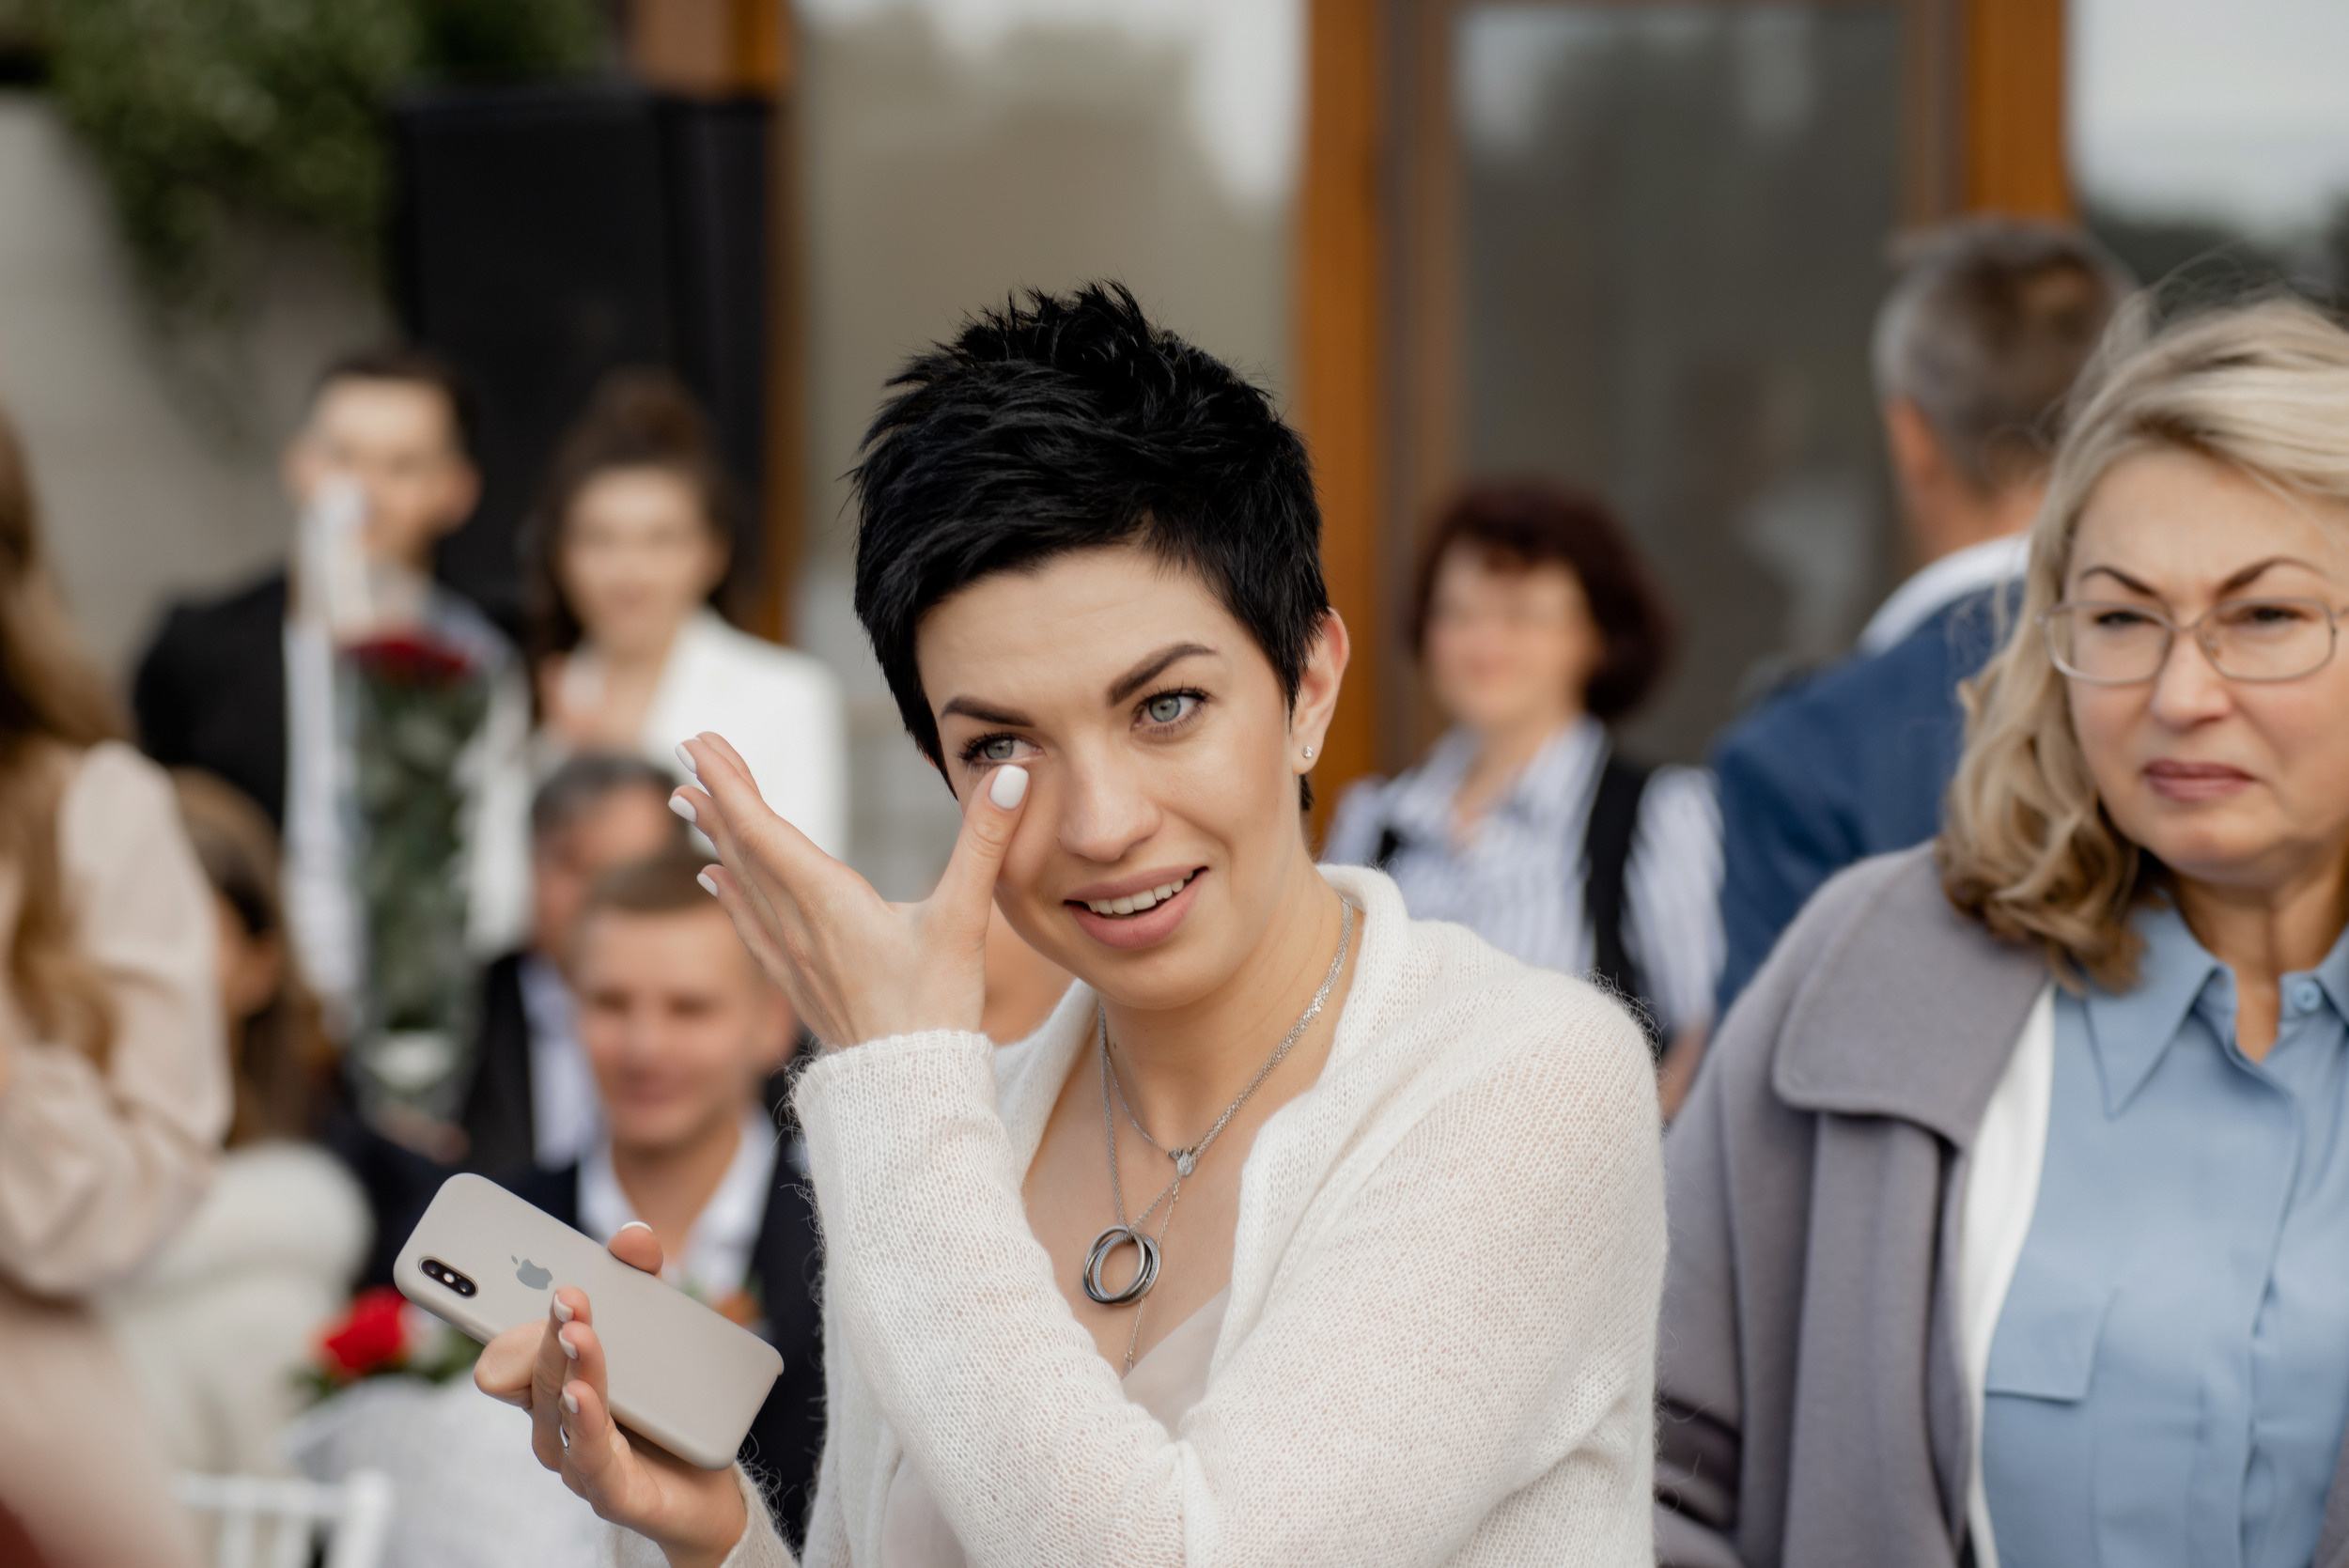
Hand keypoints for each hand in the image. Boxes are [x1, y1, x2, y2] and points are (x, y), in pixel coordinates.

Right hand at [476, 1226, 746, 1567]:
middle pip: (537, 1371)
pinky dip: (585, 1422)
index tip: (487, 1271)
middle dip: (547, 1330)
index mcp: (553, 1382)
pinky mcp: (611, 1491)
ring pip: (560, 1408)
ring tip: (577, 1333)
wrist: (710, 1484)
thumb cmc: (670, 1404)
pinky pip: (591, 1456)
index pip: (512, 1346)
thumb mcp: (665, 1331)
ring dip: (567, 1367)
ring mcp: (577, 1458)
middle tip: (564, 1294)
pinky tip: (582, 1394)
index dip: (493, 1311)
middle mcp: (555, 1420)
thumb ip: (646, 1282)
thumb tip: (632, 1236)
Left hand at [673, 732, 1029, 1048]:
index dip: (731, 782)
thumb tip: (1011, 776)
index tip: (701, 742)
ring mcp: (793, 958)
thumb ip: (985, 842)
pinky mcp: (799, 985)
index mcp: (828, 900)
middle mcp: (798, 925)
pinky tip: (713, 881)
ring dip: (716, 838)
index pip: (765, 828)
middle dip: (718, 795)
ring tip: (686, 802)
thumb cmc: (938, 1009)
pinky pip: (750, 928)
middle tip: (689, 749)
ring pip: (742, 884)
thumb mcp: (966, 918)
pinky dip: (728, 895)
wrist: (908, 1091)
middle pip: (745, 848)